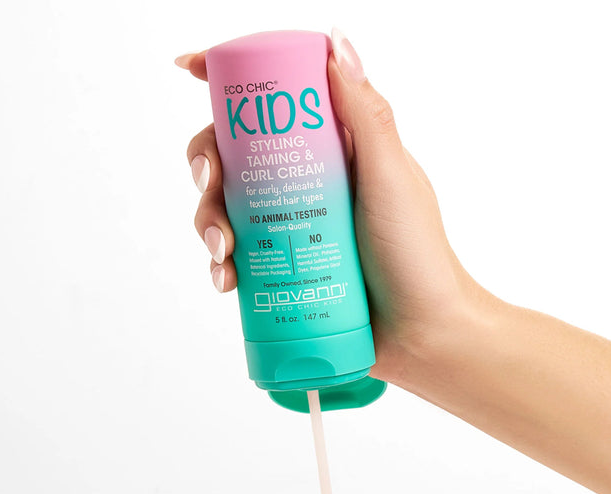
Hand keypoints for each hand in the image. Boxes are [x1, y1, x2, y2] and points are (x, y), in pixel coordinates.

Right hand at [176, 31, 480, 385]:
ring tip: (223, 249)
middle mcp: (307, 183)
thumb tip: (334, 43)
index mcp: (333, 149)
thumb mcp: (392, 177)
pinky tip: (225, 279)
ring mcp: (291, 227)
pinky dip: (221, 265)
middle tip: (211, 183)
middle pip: (235, 154)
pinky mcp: (282, 269)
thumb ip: (368, 114)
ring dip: (207, 220)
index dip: (229, 83)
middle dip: (207, 162)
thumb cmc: (416, 254)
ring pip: (227, 207)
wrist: (421, 332)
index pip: (275, 102)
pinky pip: (237, 257)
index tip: (190, 68)